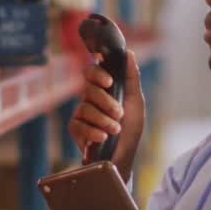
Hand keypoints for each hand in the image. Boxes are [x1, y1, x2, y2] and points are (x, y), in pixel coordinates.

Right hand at [68, 50, 145, 180]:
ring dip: (103, 120)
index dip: (97, 73)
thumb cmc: (130, 129)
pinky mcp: (76, 129)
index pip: (92, 72)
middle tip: (120, 114)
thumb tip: (128, 53)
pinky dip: (93, 132)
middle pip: (89, 90)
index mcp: (104, 89)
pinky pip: (78, 125)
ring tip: (116, 130)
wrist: (124, 156)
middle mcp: (90, 99)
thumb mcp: (135, 102)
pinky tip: (103, 138)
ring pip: (85, 108)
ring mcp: (81, 114)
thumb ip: (131, 78)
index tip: (109, 82)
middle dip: (106, 102)